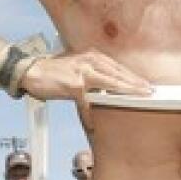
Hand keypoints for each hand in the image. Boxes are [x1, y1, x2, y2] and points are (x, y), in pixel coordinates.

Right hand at [19, 50, 150, 128]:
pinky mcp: (73, 84)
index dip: (133, 77)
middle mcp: (89, 60)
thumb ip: (93, 76)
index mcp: (92, 56)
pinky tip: (93, 123)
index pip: (118, 67)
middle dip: (135, 83)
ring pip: (110, 83)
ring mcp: (82, 72)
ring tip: (138, 98)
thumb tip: (108, 89)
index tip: (146, 85)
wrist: (30, 71)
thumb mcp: (77, 69)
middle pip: (118, 73)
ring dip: (125, 92)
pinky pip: (87, 101)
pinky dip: (89, 114)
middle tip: (150, 91)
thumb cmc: (53, 73)